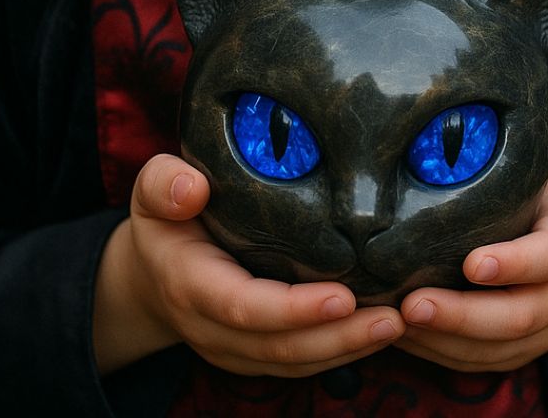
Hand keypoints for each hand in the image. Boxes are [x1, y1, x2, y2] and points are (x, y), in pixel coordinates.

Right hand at [93, 153, 403, 375]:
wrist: (149, 274)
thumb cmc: (162, 219)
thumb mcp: (152, 191)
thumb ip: (164, 184)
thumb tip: (191, 188)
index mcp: (191, 285)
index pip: (245, 307)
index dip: (294, 309)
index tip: (343, 296)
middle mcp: (213, 328)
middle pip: (280, 346)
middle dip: (339, 337)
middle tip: (395, 316)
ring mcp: (234, 348)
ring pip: (294, 362)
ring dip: (348, 349)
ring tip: (398, 324)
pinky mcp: (254, 353)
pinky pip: (299, 362)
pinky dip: (339, 352)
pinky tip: (378, 331)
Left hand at [395, 163, 547, 370]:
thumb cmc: (541, 194)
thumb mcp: (535, 167)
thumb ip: (503, 156)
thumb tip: (439, 118)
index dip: (514, 263)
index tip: (472, 263)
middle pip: (522, 315)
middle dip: (464, 316)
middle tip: (413, 304)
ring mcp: (547, 326)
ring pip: (500, 349)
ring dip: (446, 342)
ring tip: (395, 322)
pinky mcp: (521, 349)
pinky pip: (483, 364)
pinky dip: (442, 355)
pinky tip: (403, 336)